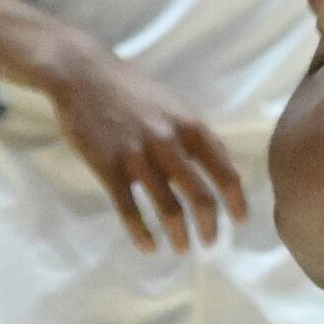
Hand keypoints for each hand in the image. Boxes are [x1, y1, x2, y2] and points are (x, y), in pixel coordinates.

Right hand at [47, 50, 250, 252]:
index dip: (236, 200)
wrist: (84, 75)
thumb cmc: (132, 89)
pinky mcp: (109, 168)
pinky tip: (150, 248)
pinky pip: (129, 210)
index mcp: (191, 126)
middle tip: (210, 244)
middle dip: (210, 226)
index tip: (239, 221)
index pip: (225, 171)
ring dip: (179, 235)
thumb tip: (224, 165)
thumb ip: (197, 135)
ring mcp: (138, 157)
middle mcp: (170, 143)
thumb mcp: (175, 105)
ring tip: (183, 249)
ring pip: (168, 208)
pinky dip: (142, 234)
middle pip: (201, 196)